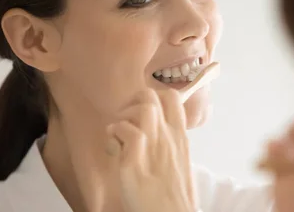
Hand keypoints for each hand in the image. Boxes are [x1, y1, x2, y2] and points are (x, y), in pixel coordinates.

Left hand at [106, 89, 195, 211]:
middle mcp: (168, 138)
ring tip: (117, 136)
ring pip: (141, 108)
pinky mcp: (134, 162)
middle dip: (131, 102)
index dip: (153, 95)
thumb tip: (149, 134)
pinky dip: (112, 138)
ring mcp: (153, 147)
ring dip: (123, 118)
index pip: (172, 97)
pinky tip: (112, 151)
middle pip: (150, 96)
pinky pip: (121, 131)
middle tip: (124, 120)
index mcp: (180, 138)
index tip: (142, 110)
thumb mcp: (180, 164)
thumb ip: (169, 145)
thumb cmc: (174, 197)